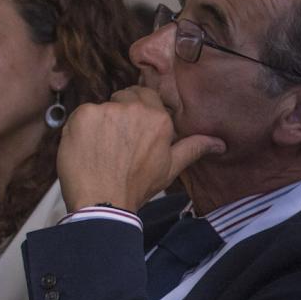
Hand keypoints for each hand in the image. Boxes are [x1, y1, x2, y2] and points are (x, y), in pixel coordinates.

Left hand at [55, 86, 223, 212]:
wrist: (103, 203)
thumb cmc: (137, 187)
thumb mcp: (170, 167)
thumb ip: (193, 148)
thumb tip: (220, 143)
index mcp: (158, 118)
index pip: (144, 96)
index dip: (135, 112)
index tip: (130, 131)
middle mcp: (134, 108)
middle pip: (122, 97)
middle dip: (118, 115)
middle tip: (115, 143)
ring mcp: (107, 110)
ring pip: (101, 108)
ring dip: (98, 124)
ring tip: (100, 150)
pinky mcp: (83, 115)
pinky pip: (80, 115)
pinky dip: (80, 130)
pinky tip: (85, 149)